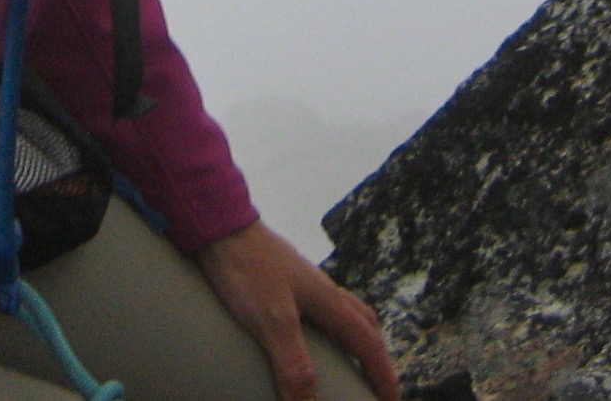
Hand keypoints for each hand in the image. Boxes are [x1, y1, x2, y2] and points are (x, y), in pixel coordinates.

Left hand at [195, 218, 401, 400]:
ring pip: (343, 312)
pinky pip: (318, 307)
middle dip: (374, 354)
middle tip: (374, 380)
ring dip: (352, 337)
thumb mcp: (273, 322)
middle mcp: (324, 290)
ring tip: (344, 359)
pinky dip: (325, 326)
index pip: (368, 344)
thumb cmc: (248, 269)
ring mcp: (304, 283)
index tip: (391, 400)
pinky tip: (302, 333)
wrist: (220, 226)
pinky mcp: (283, 280)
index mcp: (330, 301)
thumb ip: (294, 364)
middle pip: (364, 323)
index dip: (383, 375)